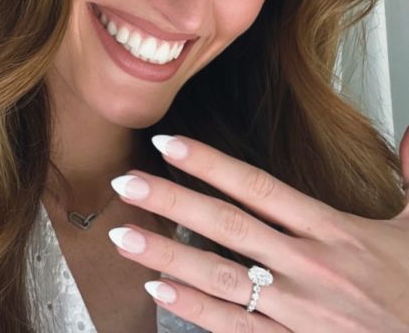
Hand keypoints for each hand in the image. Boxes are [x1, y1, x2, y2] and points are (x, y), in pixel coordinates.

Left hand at [108, 127, 408, 331]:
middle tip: (127, 182)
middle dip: (172, 202)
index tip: (169, 143)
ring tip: (123, 236)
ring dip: (167, 256)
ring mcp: (300, 312)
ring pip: (222, 277)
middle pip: (228, 226)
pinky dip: (195, 308)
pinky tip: (158, 290)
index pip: (259, 187)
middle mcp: (310, 268)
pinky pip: (237, 328)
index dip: (210, 164)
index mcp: (334, 233)